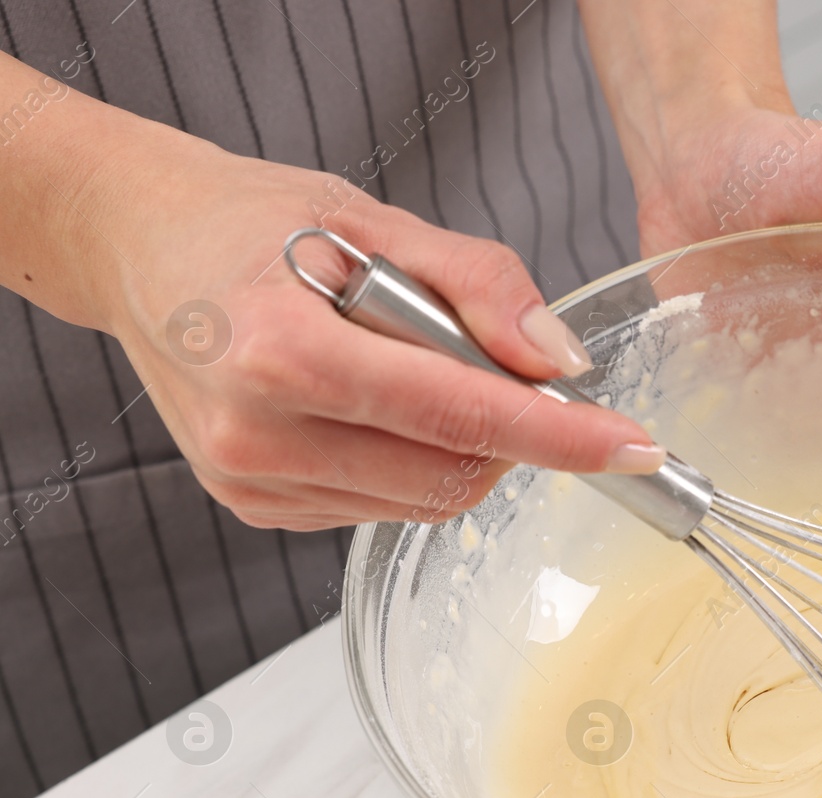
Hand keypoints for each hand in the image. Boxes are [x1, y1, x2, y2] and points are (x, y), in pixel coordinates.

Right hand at [96, 133, 662, 530]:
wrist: (143, 249)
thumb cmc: (251, 225)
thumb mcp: (374, 218)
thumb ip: (478, 284)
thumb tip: (558, 360)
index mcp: (282, 351)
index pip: (460, 416)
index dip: (560, 437)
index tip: (631, 446)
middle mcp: (257, 432)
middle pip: (453, 474)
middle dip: (511, 434)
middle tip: (500, 368)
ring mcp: (251, 480)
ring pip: (426, 501)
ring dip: (463, 449)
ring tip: (413, 370)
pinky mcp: (256, 504)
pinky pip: (384, 507)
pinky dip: (412, 463)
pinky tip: (373, 405)